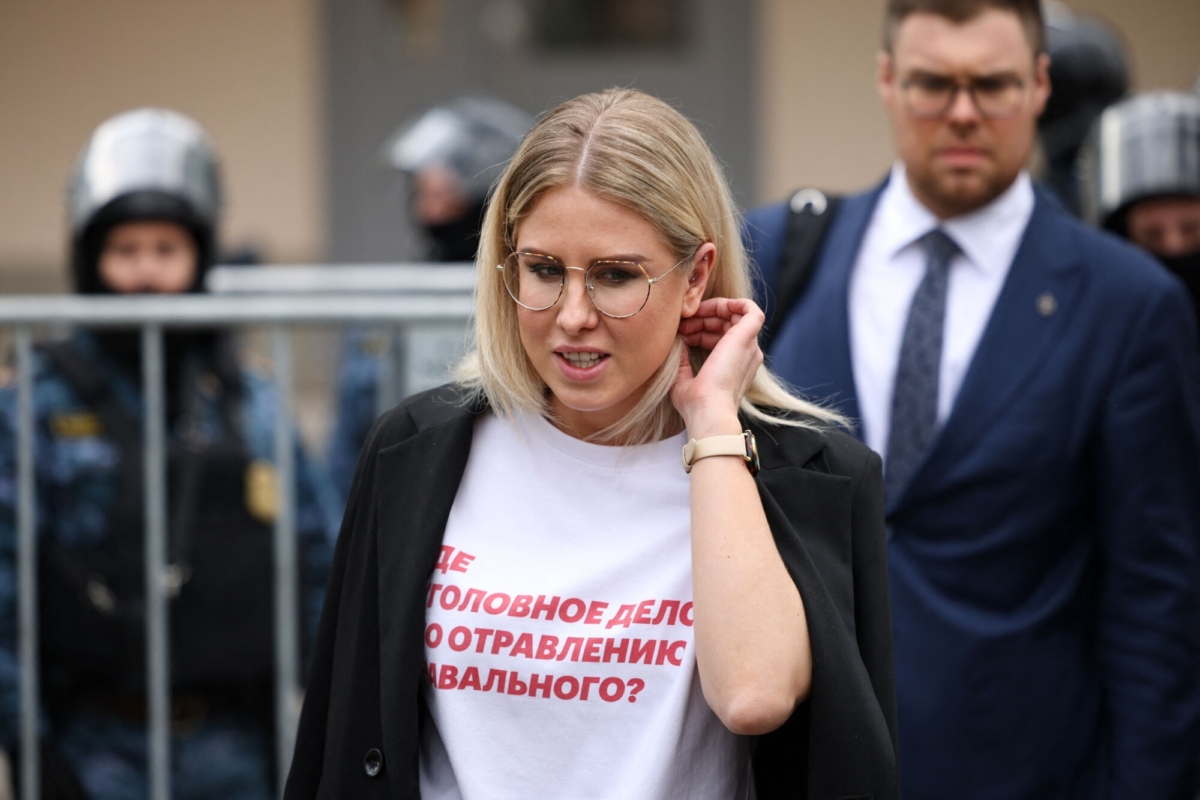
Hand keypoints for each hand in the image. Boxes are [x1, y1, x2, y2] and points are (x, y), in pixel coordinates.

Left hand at [671, 297, 764, 437]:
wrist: (709, 409)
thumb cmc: (695, 403)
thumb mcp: (683, 379)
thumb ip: (682, 362)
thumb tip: (678, 343)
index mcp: (734, 366)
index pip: (720, 338)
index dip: (700, 329)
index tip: (681, 331)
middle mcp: (745, 356)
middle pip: (727, 325)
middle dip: (702, 318)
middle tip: (682, 321)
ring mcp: (748, 346)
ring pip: (735, 315)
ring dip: (711, 310)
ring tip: (689, 316)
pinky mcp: (747, 336)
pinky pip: (750, 310)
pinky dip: (733, 302)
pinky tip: (710, 305)